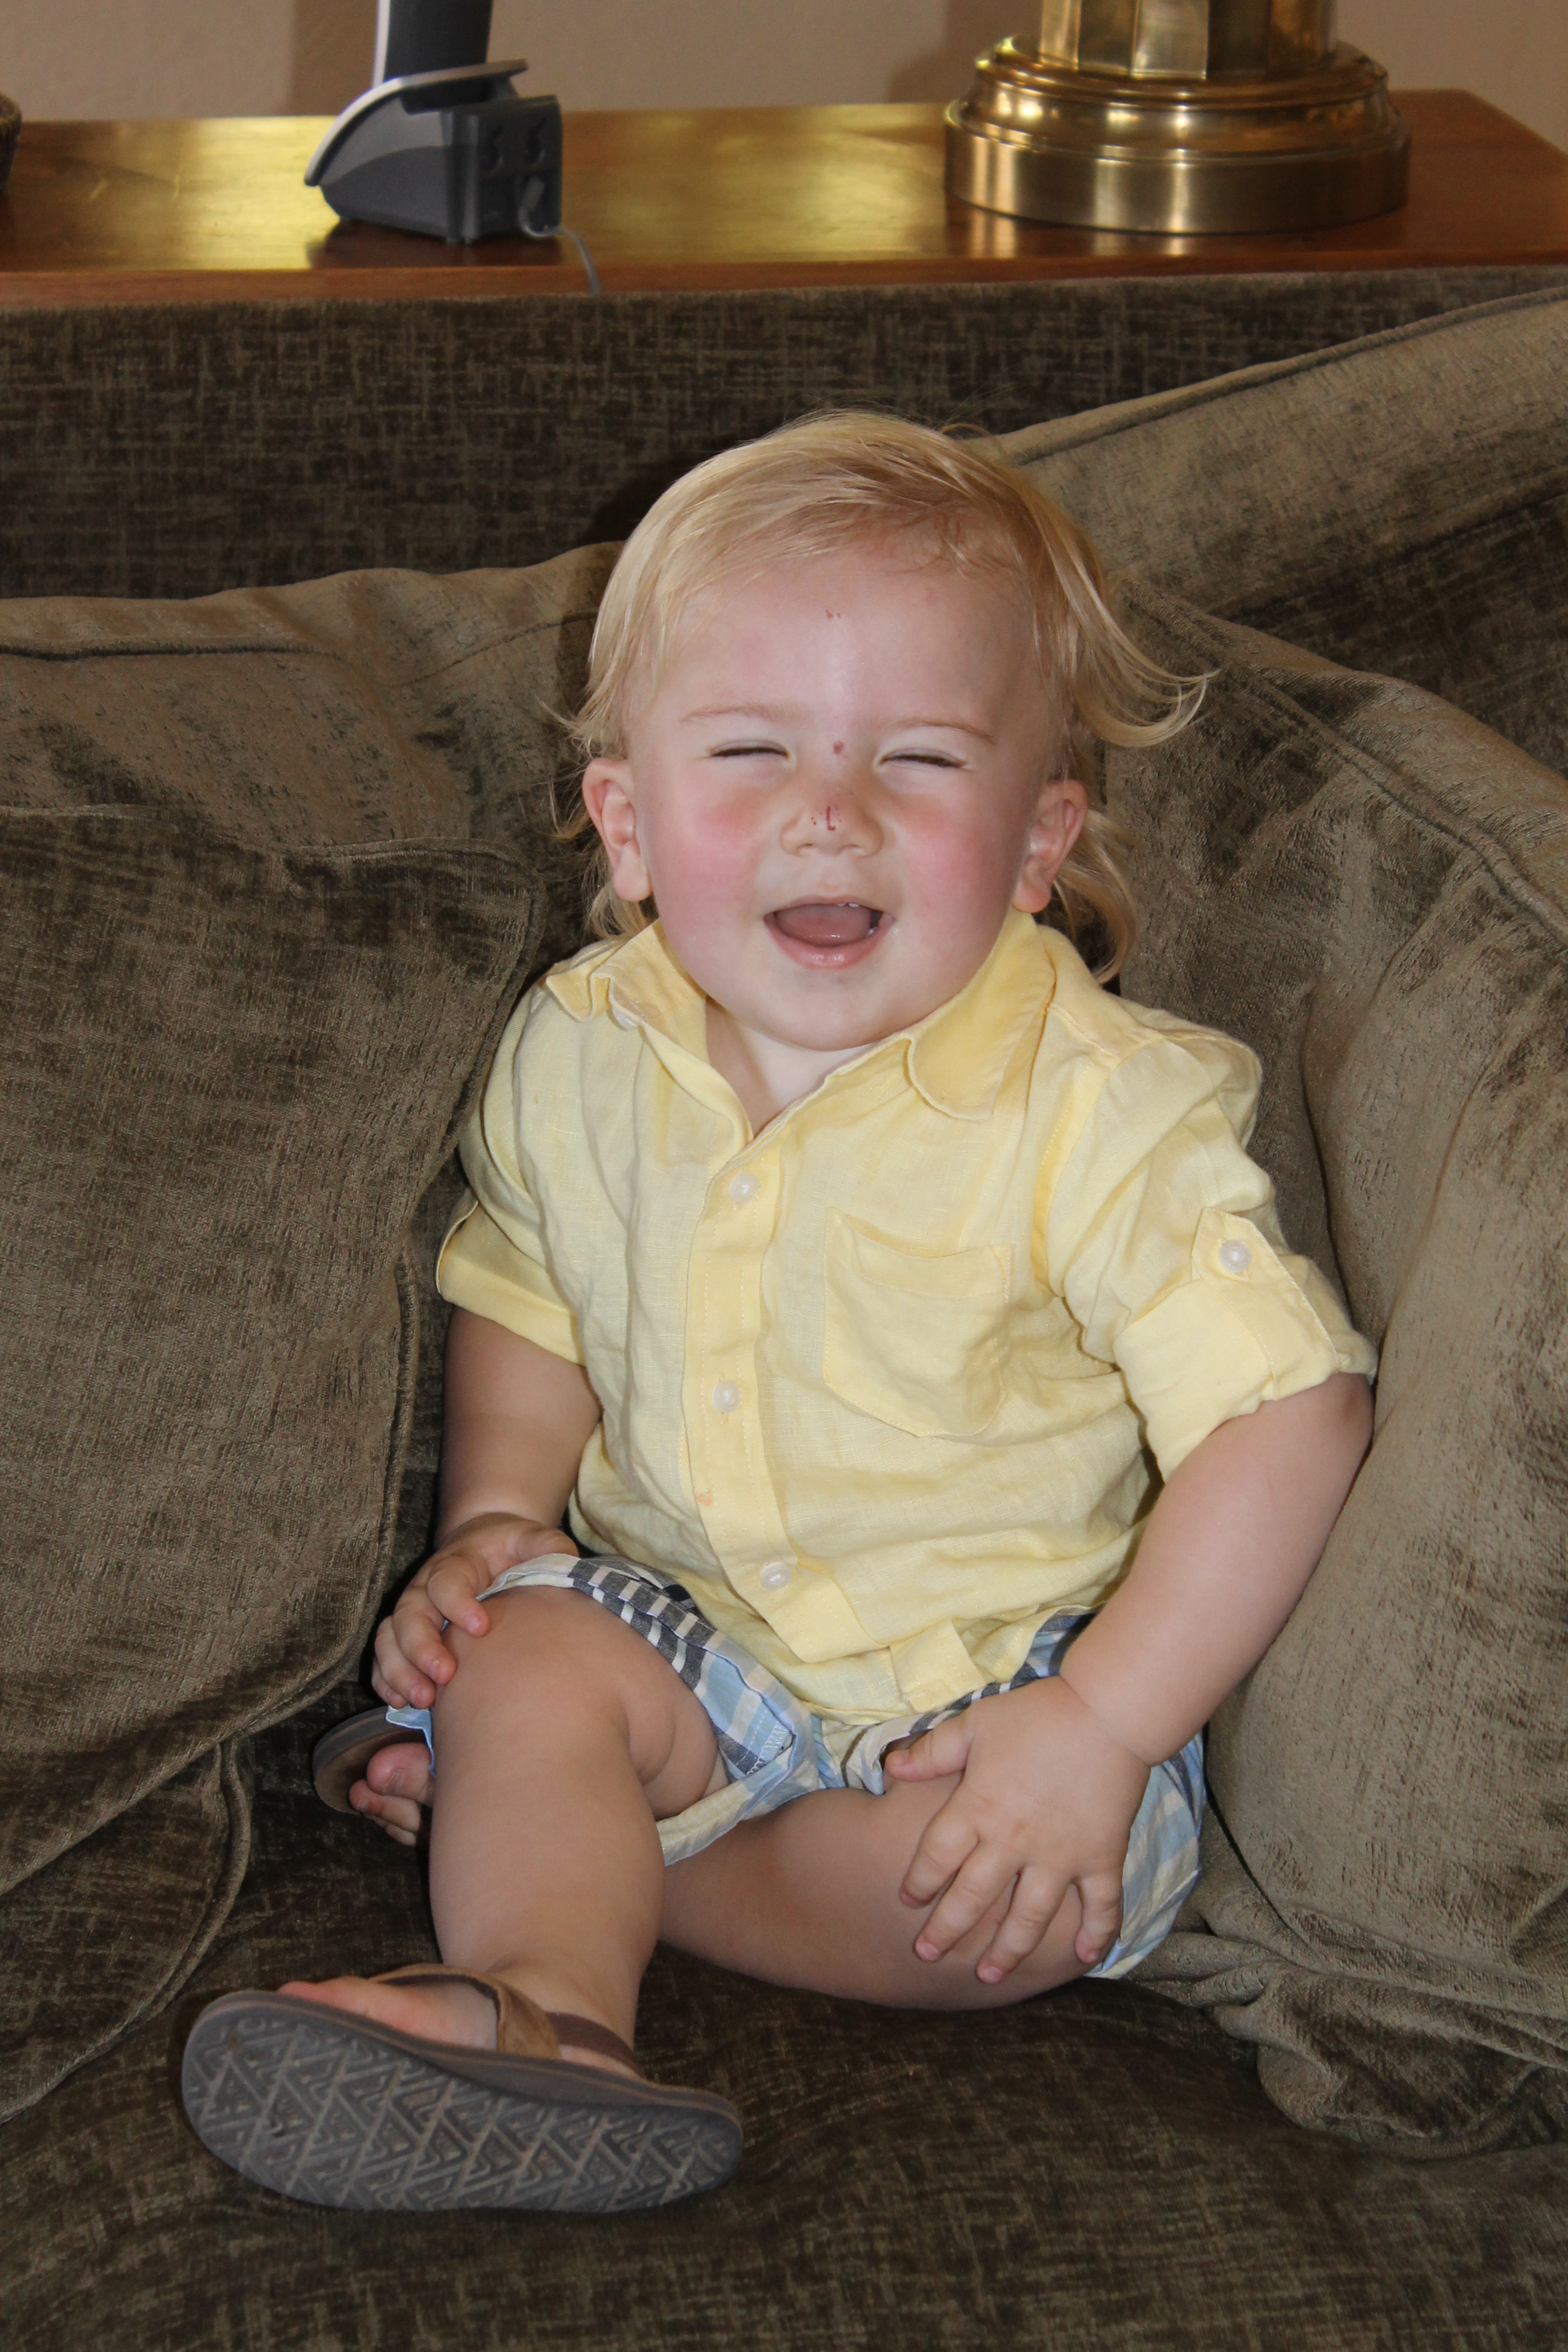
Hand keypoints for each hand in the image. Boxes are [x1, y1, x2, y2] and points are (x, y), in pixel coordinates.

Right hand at [370, 1513, 577, 1709]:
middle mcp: (425, 1586)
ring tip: (424, 1700)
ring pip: (389, 1638)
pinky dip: (387, 1679)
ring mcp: (412, 1611)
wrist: (483, 1543)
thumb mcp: (532, 1538)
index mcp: (457, 1562)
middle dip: (421, 1647)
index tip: (481, 1627)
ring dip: (401, 1670)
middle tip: (445, 1676)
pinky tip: (401, 1702)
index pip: (447, 1580)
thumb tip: (568, 1566)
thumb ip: (549, 1547)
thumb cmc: (511, 1547)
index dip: (458, 1603)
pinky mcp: (405, 1634)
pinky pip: (383, 1657)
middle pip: (409, 1614)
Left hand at [883, 1675, 1149, 1980]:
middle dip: (947, 1930)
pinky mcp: (1101, 1857)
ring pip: (1028, 1917)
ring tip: (988, 1976)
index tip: (908, 1902)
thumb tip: (890, 1767)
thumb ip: (933, 1750)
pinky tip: (1083, 1959)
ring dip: (1007, 1950)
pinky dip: (1095, 1934)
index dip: (919, 1883)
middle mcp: (1014, 1841)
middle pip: (973, 1897)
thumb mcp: (976, 1723)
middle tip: (927, 1955)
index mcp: (979, 1808)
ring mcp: (1060, 1856)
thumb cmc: (1037, 1714)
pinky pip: (1100, 1905)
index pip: (938, 1857)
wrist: (1107, 1711)